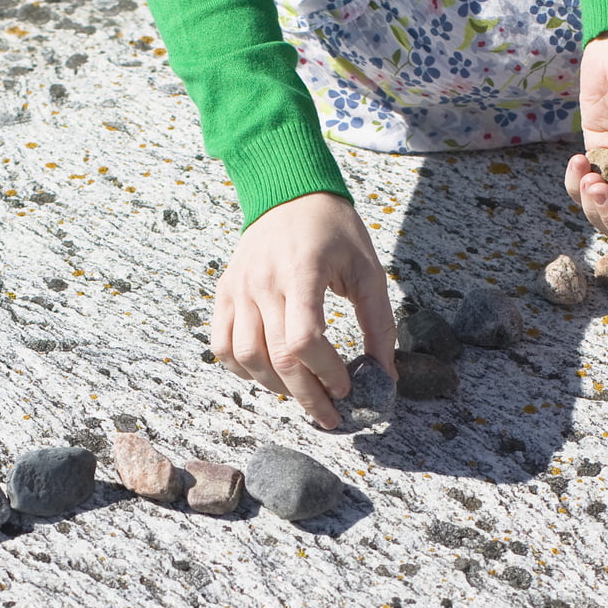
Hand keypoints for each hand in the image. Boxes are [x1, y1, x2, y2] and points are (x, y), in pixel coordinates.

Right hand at [212, 192, 397, 429]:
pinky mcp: (225, 292)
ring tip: (302, 393)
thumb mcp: (367, 270)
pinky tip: (268, 375)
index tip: (346, 388)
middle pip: (277, 357)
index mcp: (301, 272)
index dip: (325, 373)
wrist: (289, 192)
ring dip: (275, 386)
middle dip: (307, 396)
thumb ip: (379, 323)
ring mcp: (238, 288)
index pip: (304, 339)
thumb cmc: (334, 230)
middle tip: (329, 415)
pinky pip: (222, 345)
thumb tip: (385, 375)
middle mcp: (263, 282)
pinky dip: (242, 369)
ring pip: (246, 357)